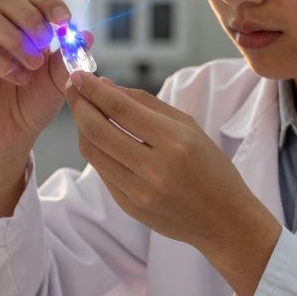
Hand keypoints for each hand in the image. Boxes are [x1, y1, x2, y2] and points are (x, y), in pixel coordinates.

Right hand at [0, 0, 91, 156]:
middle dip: (30, 16)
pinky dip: (5, 66)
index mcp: (23, 24)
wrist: (15, 134)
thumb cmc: (34, 101)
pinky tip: (21, 79)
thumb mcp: (60, 80)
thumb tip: (87, 35)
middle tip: (46, 41)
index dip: (49, 2)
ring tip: (35, 65)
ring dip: (18, 41)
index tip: (64, 20)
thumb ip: (70, 58)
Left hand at [64, 71, 280, 293]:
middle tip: (72, 88)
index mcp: (174, 142)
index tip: (78, 75)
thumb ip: (146, 103)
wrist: (224, 220)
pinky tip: (100, 138)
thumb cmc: (210, 167)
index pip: (121, 109)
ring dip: (82, 128)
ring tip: (84, 111)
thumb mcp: (188, 126)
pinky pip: (102, 172)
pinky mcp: (130, 207)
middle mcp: (154, 168)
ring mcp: (139, 191)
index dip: (94, 90)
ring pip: (93, 153)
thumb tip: (107, 86)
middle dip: (79, 105)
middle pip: (98, 130)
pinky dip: (97, 151)